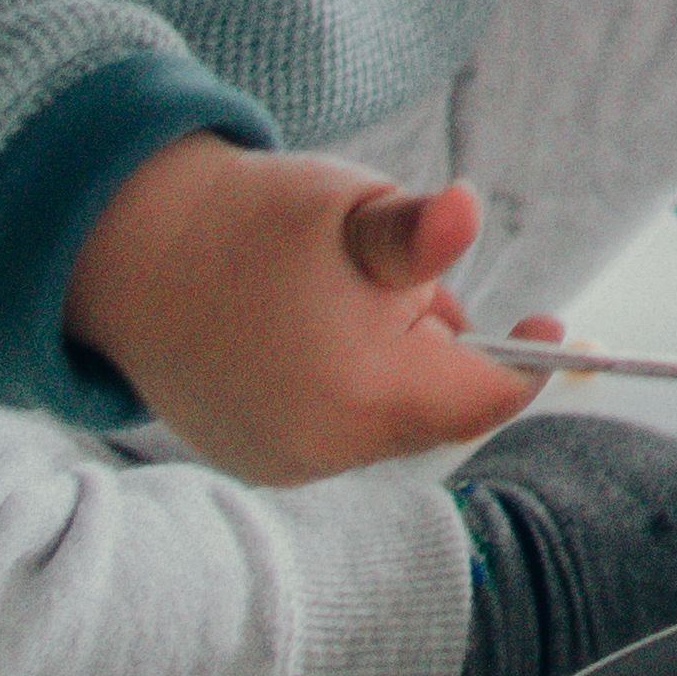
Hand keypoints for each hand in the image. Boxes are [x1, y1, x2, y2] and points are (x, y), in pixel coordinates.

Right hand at [61, 137, 532, 484]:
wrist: (128, 251)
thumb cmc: (252, 223)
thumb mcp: (352, 212)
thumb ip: (418, 233)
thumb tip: (466, 213)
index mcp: (363, 395)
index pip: (482, 401)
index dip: (525, 364)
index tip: (548, 325)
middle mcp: (323, 450)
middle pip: (433, 414)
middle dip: (440, 353)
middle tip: (408, 284)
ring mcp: (281, 464)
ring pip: (383, 422)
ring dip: (389, 370)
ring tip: (344, 298)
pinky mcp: (251, 460)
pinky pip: (331, 432)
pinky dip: (342, 388)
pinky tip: (304, 333)